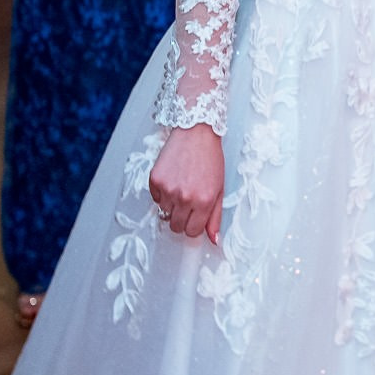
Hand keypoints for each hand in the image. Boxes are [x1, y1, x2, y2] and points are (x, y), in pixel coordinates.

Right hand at [148, 123, 224, 244]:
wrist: (196, 133)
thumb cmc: (210, 160)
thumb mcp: (219, 190)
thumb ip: (215, 218)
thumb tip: (214, 241)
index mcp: (204, 202)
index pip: (191, 232)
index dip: (193, 225)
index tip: (195, 216)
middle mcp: (185, 198)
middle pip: (176, 227)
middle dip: (182, 219)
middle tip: (187, 202)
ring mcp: (168, 189)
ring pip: (164, 214)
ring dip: (171, 205)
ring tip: (181, 187)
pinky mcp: (155, 180)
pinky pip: (155, 199)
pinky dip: (162, 194)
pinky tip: (172, 179)